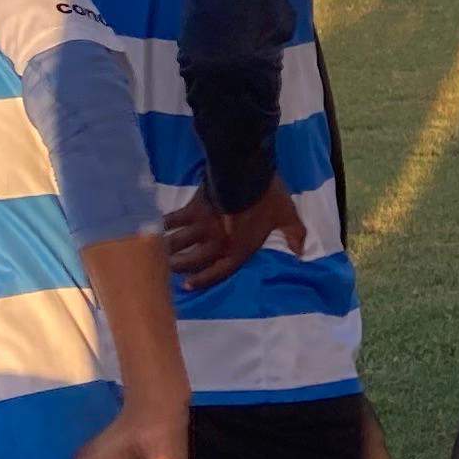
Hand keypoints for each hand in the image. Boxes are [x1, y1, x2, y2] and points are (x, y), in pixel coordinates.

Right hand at [166, 179, 307, 290]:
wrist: (246, 173)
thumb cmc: (268, 197)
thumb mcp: (288, 216)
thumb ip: (295, 235)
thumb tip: (302, 252)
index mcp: (239, 249)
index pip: (218, 271)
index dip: (203, 279)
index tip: (187, 285)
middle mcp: (218, 242)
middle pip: (193, 260)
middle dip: (179, 266)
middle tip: (169, 269)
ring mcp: (203, 226)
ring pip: (180, 242)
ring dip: (168, 249)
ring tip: (159, 253)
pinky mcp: (193, 208)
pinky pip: (175, 219)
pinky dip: (165, 223)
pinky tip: (157, 226)